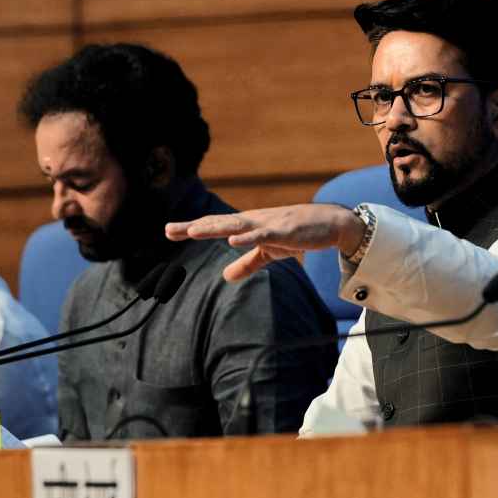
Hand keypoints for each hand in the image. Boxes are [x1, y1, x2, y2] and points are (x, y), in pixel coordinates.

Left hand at [165, 204, 364, 280]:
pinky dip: (247, 237)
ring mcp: (266, 224)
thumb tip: (225, 276)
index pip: (214, 226)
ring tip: (192, 232)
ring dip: (213, 228)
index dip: (191, 228)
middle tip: (168, 230)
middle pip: (217, 223)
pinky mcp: (282, 231)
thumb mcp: (268, 252)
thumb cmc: (297, 234)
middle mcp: (252, 221)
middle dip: (193, 227)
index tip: (168, 232)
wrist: (329, 224)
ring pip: (235, 226)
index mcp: (246, 226)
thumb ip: (247, 263)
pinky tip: (232, 240)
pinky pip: (262, 235)